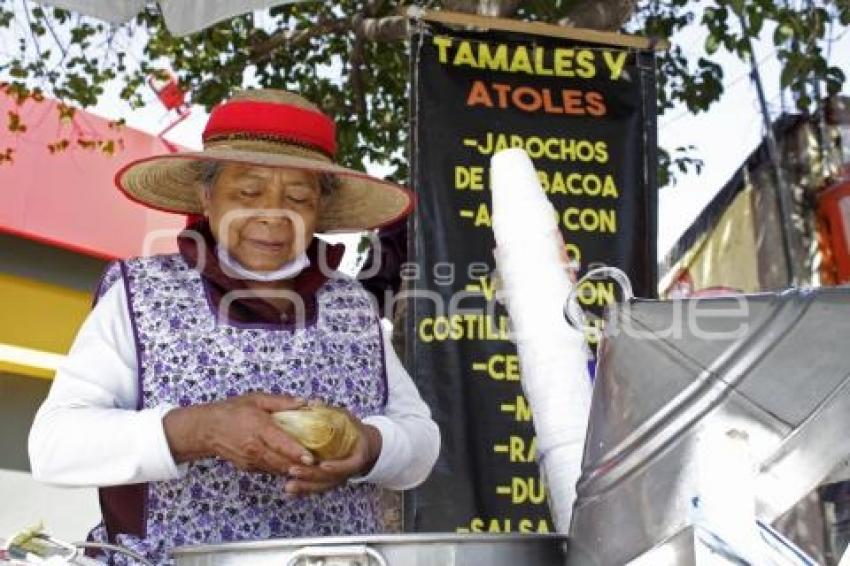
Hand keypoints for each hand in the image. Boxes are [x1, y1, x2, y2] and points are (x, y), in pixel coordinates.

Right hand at [164, 392, 311, 474]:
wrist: (206, 429)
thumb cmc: (233, 410)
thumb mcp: (256, 399)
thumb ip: (281, 402)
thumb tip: (306, 402)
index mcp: (258, 428)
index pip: (279, 443)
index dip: (296, 452)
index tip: (311, 458)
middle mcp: (255, 448)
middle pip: (282, 462)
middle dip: (303, 467)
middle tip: (324, 467)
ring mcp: (252, 461)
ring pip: (278, 470)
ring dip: (297, 471)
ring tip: (318, 470)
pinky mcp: (250, 468)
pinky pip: (272, 470)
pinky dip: (286, 470)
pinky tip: (300, 468)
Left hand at [283, 416, 381, 495]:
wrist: (362, 446)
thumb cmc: (353, 430)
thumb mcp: (346, 418)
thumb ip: (331, 412)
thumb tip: (313, 403)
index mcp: (357, 456)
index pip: (349, 465)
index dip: (337, 466)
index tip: (322, 464)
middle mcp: (348, 471)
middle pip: (330, 478)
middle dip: (311, 476)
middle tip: (293, 470)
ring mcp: (338, 478)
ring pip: (322, 486)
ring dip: (305, 487)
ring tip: (288, 486)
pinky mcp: (329, 481)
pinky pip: (316, 488)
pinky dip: (303, 490)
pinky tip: (288, 490)